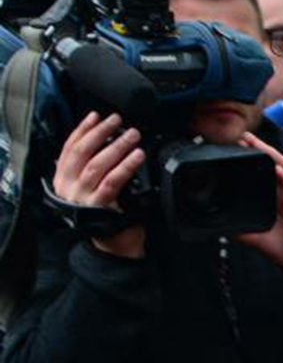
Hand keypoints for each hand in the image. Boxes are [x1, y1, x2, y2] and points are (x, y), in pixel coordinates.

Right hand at [52, 112, 145, 259]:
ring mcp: (81, 197)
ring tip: (133, 135)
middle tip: (119, 121)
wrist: (114, 247)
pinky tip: (137, 156)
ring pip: (97, 164)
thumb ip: (94, 168)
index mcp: (63, 179)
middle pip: (82, 152)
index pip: (70, 147)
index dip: (84, 129)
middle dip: (101, 132)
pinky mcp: (98, 207)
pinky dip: (125, 166)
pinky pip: (112, 181)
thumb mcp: (94, 188)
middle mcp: (68, 187)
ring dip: (117, 146)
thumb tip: (109, 140)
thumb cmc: (108, 215)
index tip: (96, 115)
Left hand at [235, 134, 282, 272]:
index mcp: (279, 199)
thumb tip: (221, 226)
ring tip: (262, 147)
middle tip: (246, 136)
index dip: (256, 157)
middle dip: (264, 150)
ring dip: (276, 158)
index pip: (268, 171)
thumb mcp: (257, 238)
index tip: (239, 144)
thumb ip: (241, 230)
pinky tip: (279, 170)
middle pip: (279, 165)